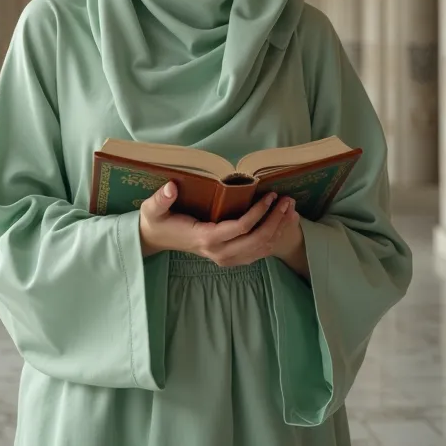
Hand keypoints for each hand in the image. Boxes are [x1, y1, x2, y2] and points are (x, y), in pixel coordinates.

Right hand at [139, 183, 303, 269]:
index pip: (239, 228)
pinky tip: (282, 223)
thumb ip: (161, 198)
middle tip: (288, 201)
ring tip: (291, 209)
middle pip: (256, 241)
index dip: (258, 213)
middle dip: (275, 221)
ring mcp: (225, 258)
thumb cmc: (157, 220)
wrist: (157, 239)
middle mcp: (219, 253)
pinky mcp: (230, 258)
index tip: (270, 196)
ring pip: (260, 249)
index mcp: (205, 238)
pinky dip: (273, 239)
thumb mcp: (153, 208)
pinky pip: (257, 253)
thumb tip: (170, 188)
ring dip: (278, 229)